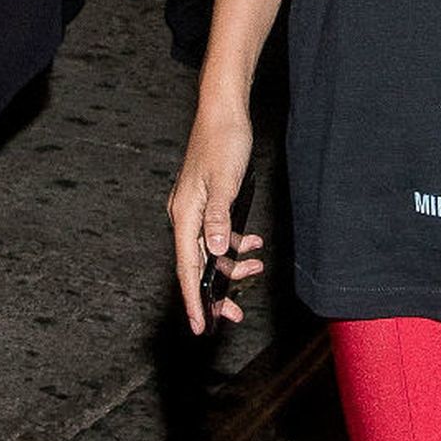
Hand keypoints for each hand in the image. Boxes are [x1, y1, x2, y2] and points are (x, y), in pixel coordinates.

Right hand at [169, 108, 263, 335]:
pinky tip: (253, 245)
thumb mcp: (225, 184)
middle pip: (198, 266)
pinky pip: (219, 235)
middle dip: (216, 292)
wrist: (223, 114)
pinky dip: (235, 245)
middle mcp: (185, 216)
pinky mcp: (208, 204)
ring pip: (212, 252)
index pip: (188, 268)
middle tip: (235, 313)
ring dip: (233, 266)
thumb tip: (217, 251)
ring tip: (256, 269)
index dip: (194, 300)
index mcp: (184, 216)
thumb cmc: (222, 144)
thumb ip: (220, 219)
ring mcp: (195, 211)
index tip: (200, 326)